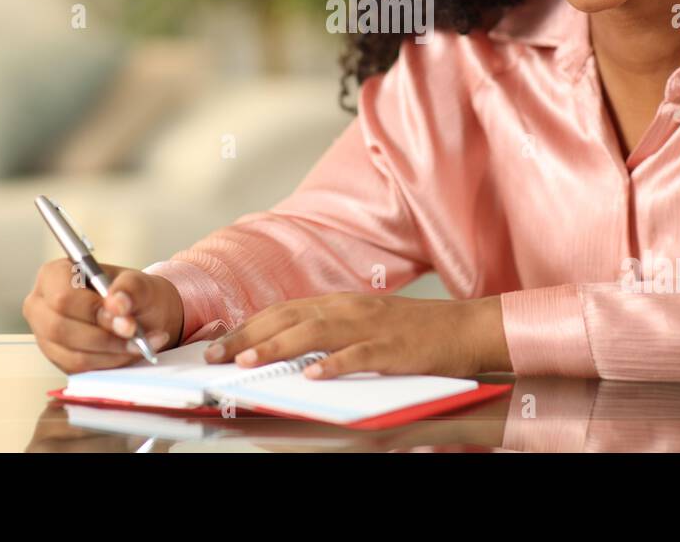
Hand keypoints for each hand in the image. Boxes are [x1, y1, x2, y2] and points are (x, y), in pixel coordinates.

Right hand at [23, 260, 184, 373]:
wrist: (140, 313)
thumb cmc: (133, 294)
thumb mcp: (140, 283)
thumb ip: (131, 288)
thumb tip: (116, 304)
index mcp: (54, 275)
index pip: (62, 297)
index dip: (93, 311)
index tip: (123, 317)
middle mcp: (41, 305)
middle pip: (60, 329)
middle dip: (103, 336)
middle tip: (134, 333)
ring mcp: (44, 334)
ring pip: (71, 354)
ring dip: (110, 352)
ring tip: (137, 343)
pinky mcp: (56, 358)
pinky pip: (78, 369)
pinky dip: (107, 363)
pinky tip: (126, 352)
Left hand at [202, 293, 509, 379]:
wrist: (462, 327)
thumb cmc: (412, 331)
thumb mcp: (362, 323)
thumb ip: (327, 330)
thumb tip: (286, 346)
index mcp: (339, 303)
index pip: (282, 310)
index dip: (247, 325)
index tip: (216, 342)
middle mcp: (349, 309)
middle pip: (288, 318)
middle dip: (248, 336)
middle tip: (216, 355)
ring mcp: (370, 326)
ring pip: (314, 333)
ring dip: (278, 346)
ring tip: (249, 362)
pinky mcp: (392, 348)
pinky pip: (358, 356)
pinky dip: (332, 365)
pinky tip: (312, 376)